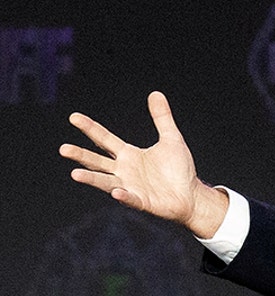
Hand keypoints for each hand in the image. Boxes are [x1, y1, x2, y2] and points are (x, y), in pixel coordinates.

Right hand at [60, 91, 227, 237]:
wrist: (191, 195)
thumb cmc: (178, 169)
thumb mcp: (171, 139)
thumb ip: (162, 118)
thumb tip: (155, 93)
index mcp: (128, 155)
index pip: (104, 139)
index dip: (90, 128)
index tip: (74, 117)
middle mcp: (124, 171)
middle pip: (97, 161)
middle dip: (81, 155)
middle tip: (63, 149)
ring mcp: (130, 187)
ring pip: (106, 182)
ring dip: (91, 178)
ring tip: (75, 174)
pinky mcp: (142, 201)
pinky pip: (130, 199)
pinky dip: (123, 196)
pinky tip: (117, 192)